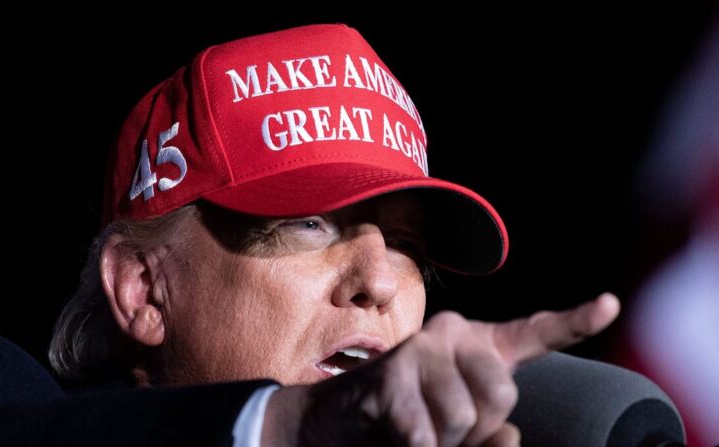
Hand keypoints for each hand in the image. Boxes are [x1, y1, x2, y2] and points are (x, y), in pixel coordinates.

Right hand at [262, 292, 620, 446]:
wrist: (334, 422)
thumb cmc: (405, 421)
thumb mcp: (457, 428)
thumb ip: (492, 430)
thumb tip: (510, 435)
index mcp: (474, 344)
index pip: (532, 333)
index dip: (574, 321)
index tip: (611, 306)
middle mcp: (450, 333)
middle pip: (501, 393)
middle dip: (478, 428)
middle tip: (440, 427)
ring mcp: (418, 350)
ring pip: (464, 417)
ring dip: (443, 442)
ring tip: (415, 429)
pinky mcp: (389, 376)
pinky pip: (426, 433)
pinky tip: (395, 434)